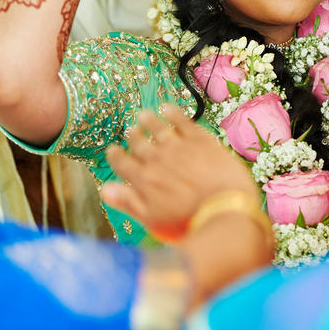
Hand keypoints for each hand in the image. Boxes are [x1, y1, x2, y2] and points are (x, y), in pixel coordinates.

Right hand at [102, 104, 258, 241]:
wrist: (223, 208)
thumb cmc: (187, 220)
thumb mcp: (152, 219)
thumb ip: (128, 202)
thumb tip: (105, 191)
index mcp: (143, 179)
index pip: (122, 163)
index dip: (116, 156)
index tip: (113, 151)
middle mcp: (156, 158)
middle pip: (139, 143)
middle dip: (133, 136)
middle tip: (131, 131)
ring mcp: (177, 146)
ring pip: (158, 128)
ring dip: (149, 121)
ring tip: (144, 115)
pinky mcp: (198, 139)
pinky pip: (182, 121)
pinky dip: (173, 113)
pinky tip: (167, 108)